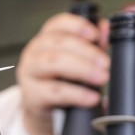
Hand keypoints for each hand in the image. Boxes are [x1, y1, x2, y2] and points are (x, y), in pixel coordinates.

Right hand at [15, 13, 108, 134]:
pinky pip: (55, 92)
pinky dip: (76, 94)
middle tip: (105, 63)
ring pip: (54, 63)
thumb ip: (91, 44)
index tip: (96, 34)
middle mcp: (34, 52)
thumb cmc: (57, 81)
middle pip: (58, 43)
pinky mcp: (31, 95)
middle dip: (86, 51)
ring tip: (101, 77)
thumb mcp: (75, 60)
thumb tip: (106, 29)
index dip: (78, 26)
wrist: (41, 109)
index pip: (58, 24)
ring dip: (82, 69)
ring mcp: (29, 72)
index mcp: (45, 39)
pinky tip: (91, 97)